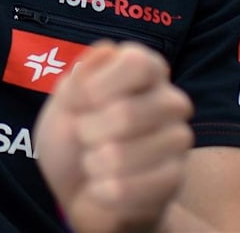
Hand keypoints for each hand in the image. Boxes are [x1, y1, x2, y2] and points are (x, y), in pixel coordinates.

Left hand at [35, 40, 194, 232]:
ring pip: (122, 155)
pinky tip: (101, 185)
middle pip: (126, 113)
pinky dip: (101, 189)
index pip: (138, 63)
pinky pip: (128, 188)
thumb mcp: (62, 105)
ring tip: (93, 161)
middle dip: (87, 131)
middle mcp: (170, 100)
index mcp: (144, 69)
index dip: (102, 84)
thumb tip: (107, 50)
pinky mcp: (175, 179)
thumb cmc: (72, 137)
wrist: (79, 189)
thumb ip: (80, 79)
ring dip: (92, 163)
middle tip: (83, 135)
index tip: (83, 99)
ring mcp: (177, 140)